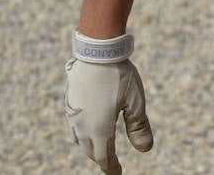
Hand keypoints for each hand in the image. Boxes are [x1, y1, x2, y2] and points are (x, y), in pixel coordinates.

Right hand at [65, 33, 152, 172]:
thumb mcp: (136, 102)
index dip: (111, 168)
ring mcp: (73, 115)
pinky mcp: (69, 103)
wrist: (97, 52)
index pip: (104, 158)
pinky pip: (73, 127)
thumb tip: (145, 150)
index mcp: (99, 130)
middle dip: (101, 159)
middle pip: (91, 151)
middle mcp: (82, 126)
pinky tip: (87, 129)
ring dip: (90, 147)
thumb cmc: (119, 76)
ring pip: (80, 140)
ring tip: (100, 148)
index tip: (117, 174)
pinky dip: (82, 134)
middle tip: (111, 164)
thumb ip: (139, 127)